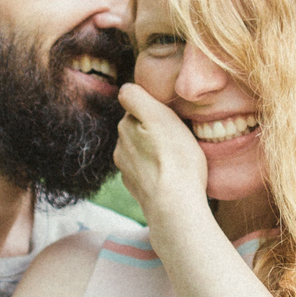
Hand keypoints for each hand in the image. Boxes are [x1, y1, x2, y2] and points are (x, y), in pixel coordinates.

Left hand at [113, 82, 208, 223]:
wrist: (175, 206)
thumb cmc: (175, 159)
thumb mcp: (159, 116)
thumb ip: (137, 97)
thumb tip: (125, 89)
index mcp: (125, 126)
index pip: (136, 105)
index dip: (154, 109)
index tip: (169, 118)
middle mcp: (120, 147)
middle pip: (137, 128)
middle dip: (152, 129)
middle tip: (175, 138)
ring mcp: (127, 170)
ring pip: (141, 150)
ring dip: (153, 150)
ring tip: (175, 159)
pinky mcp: (136, 188)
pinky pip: (145, 171)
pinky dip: (155, 170)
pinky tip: (170, 176)